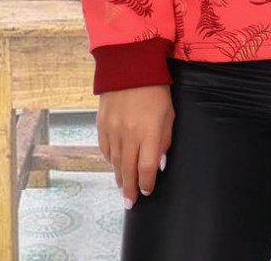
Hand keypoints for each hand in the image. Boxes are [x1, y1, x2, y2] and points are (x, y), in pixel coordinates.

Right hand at [97, 84, 174, 207]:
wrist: (130, 66)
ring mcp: (113, 129)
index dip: (147, 184)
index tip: (148, 191)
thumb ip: (164, 139)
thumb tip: (158, 163)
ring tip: (122, 187)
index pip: (147, 169)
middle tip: (131, 203)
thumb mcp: (168, 114)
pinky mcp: (102, 123)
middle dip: (130, 189)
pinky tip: (114, 164)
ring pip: (115, 162)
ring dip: (119, 177)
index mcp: (148, 132)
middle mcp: (129, 134)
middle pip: (128, 171)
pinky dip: (109, 159)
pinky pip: (104, 148)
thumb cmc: (155, 89)